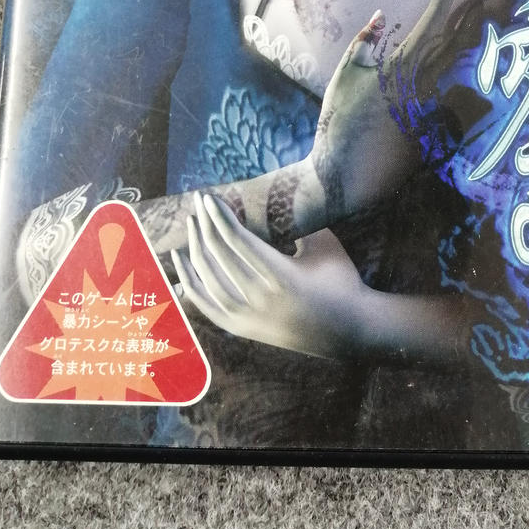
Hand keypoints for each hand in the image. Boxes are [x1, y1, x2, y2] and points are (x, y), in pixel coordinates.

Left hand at [173, 192, 367, 358]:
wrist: (348, 332)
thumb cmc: (340, 280)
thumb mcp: (324, 243)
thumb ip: (298, 223)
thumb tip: (272, 197)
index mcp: (282, 278)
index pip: (238, 242)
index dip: (220, 217)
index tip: (208, 197)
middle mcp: (261, 301)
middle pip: (219, 257)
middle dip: (205, 225)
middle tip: (198, 201)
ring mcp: (249, 319)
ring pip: (208, 281)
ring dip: (195, 249)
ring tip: (192, 223)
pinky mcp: (243, 329)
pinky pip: (206, 305)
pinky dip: (189, 283)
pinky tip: (179, 262)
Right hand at [311, 0, 457, 219]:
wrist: (341, 174)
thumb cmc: (338, 121)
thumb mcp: (344, 76)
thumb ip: (364, 44)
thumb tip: (381, 17)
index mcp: (399, 70)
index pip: (427, 28)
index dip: (440, 3)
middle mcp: (421, 90)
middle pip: (449, 51)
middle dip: (460, 31)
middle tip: (472, 14)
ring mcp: (431, 114)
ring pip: (445, 82)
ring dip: (445, 76)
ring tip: (428, 83)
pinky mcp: (434, 136)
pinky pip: (441, 110)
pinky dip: (435, 107)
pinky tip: (411, 120)